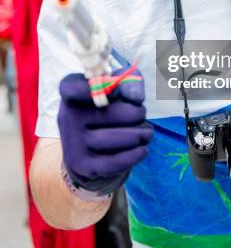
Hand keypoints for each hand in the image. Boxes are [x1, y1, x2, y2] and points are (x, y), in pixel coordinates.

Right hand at [57, 70, 152, 195]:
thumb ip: (128, 82)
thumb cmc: (105, 110)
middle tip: (141, 113)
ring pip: (121, 138)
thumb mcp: (113, 89)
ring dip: (142, 134)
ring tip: (146, 132)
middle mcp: (67, 117)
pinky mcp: (82, 166)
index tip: (116, 89)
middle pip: (115, 113)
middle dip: (138, 113)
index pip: (73, 87)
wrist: (84, 150)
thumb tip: (135, 96)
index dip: (94, 88)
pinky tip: (142, 149)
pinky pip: (115, 162)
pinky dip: (135, 155)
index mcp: (71, 93)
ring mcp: (73, 143)